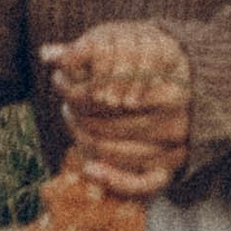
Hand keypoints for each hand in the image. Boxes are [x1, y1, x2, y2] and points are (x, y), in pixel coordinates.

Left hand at [39, 22, 191, 200]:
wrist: (184, 87)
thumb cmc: (145, 66)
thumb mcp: (123, 47)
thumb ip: (85, 51)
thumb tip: (46, 53)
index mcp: (168, 90)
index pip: (107, 95)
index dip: (76, 89)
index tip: (61, 79)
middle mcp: (176, 121)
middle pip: (107, 124)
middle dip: (80, 114)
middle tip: (68, 104)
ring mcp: (175, 148)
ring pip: (114, 151)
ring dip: (86, 140)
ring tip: (75, 121)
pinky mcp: (171, 169)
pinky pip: (142, 184)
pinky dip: (114, 180)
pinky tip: (91, 169)